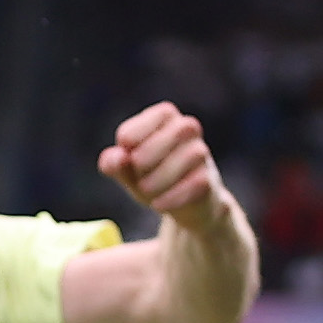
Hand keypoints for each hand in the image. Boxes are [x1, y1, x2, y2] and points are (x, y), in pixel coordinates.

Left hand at [98, 100, 223, 219]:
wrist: (183, 206)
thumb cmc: (152, 179)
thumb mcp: (127, 172)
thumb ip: (114, 163)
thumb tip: (118, 157)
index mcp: (165, 117)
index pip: (156, 115)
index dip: (134, 136)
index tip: (125, 154)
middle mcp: (188, 129)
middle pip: (177, 131)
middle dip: (149, 154)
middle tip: (136, 171)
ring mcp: (202, 154)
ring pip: (190, 156)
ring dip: (161, 178)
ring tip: (146, 190)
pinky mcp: (208, 180)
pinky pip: (196, 183)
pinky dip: (173, 196)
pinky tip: (158, 204)